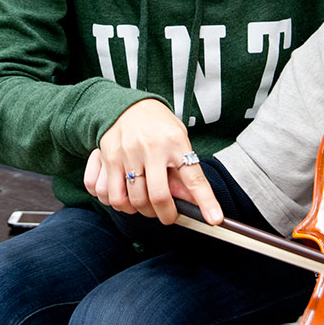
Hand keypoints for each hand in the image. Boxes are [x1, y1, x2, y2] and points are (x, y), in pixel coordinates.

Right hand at [84, 98, 222, 225]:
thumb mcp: (179, 141)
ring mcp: (129, 153)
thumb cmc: (158, 126)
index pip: (194, 178)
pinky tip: (130, 201)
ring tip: (149, 207)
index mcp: (176, 143)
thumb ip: (186, 171)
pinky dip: (123, 206)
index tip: (214, 219)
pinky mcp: (109, 158)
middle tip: (168, 215)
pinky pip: (113, 195)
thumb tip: (195, 202)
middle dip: (167, 215)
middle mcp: (152, 148)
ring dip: (145, 211)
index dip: (205, 202)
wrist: (127, 106)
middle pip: (159, 196)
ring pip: (135, 200)